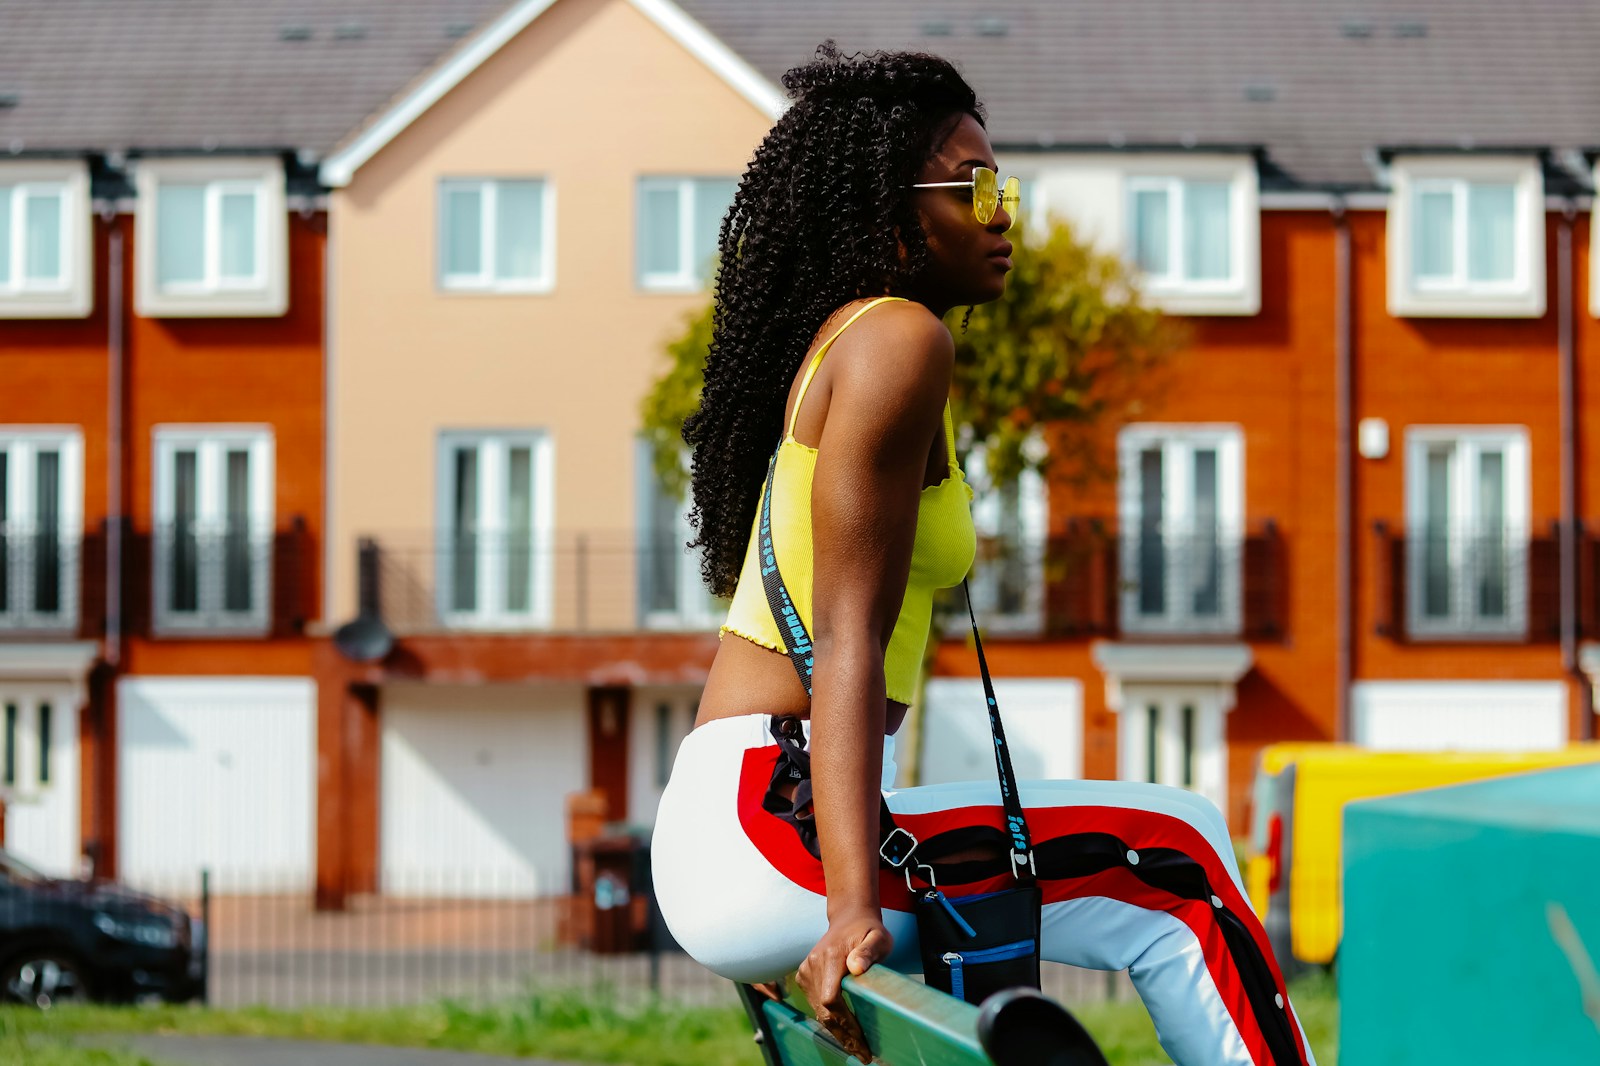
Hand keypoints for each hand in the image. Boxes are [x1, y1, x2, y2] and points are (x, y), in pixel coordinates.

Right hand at [796, 907, 892, 1063]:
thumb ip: (869, 951)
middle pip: (823, 1009)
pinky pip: (814, 1003)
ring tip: (857, 1047)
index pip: (831, 999)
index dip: (845, 1023)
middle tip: (863, 1054)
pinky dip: (828, 1018)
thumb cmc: (868, 930)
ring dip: (836, 1030)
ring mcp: (806, 970)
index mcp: (831, 957)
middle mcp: (813, 964)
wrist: (849, 918)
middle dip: (843, 1035)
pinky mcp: (804, 975)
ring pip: (818, 1010)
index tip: (861, 1041)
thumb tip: (856, 967)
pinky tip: (844, 1031)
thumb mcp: (878, 937)